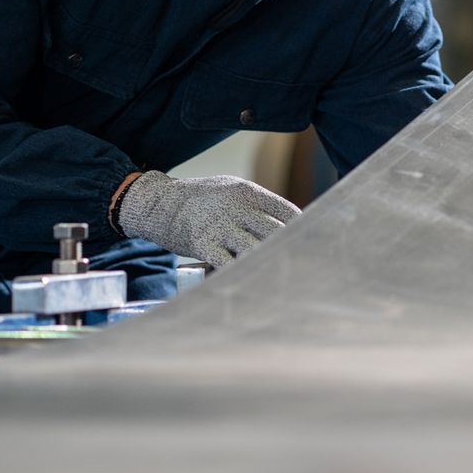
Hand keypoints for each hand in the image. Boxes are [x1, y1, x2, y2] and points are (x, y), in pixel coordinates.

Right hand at [115, 170, 299, 266]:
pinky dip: (240, 274)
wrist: (159, 203)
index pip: (287, 212)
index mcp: (248, 192)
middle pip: (276, 233)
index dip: (304, 230)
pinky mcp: (203, 244)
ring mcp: (220, 226)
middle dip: (291, 250)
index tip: (313, 245)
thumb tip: (290, 222)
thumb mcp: (231, 190)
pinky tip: (251, 283)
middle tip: (307, 268)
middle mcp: (237, 208)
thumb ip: (257, 205)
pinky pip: (229, 264)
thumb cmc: (201, 199)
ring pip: (255, 250)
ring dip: (268, 265)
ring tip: (282, 279)